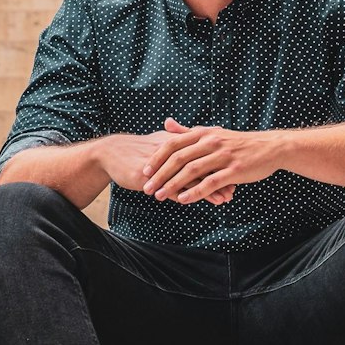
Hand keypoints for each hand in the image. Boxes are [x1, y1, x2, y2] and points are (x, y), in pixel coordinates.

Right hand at [102, 130, 233, 204]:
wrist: (110, 153)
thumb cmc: (137, 150)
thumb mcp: (160, 142)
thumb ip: (179, 141)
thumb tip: (196, 141)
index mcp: (175, 142)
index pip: (203, 152)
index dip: (219, 162)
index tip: (235, 172)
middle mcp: (171, 151)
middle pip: (201, 164)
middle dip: (219, 177)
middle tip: (234, 189)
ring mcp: (161, 165)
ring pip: (190, 177)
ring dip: (208, 189)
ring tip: (224, 199)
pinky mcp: (150, 177)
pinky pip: (172, 188)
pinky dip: (187, 196)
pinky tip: (199, 204)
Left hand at [141, 119, 275, 203]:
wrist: (269, 148)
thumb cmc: (237, 142)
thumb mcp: (211, 132)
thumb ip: (188, 131)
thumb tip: (166, 123)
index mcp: (203, 133)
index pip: (173, 144)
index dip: (157, 158)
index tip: (144, 171)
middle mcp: (210, 142)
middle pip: (178, 158)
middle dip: (160, 174)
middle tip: (147, 188)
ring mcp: (222, 156)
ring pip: (192, 171)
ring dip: (173, 185)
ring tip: (160, 196)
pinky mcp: (234, 170)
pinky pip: (210, 182)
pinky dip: (195, 192)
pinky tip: (183, 200)